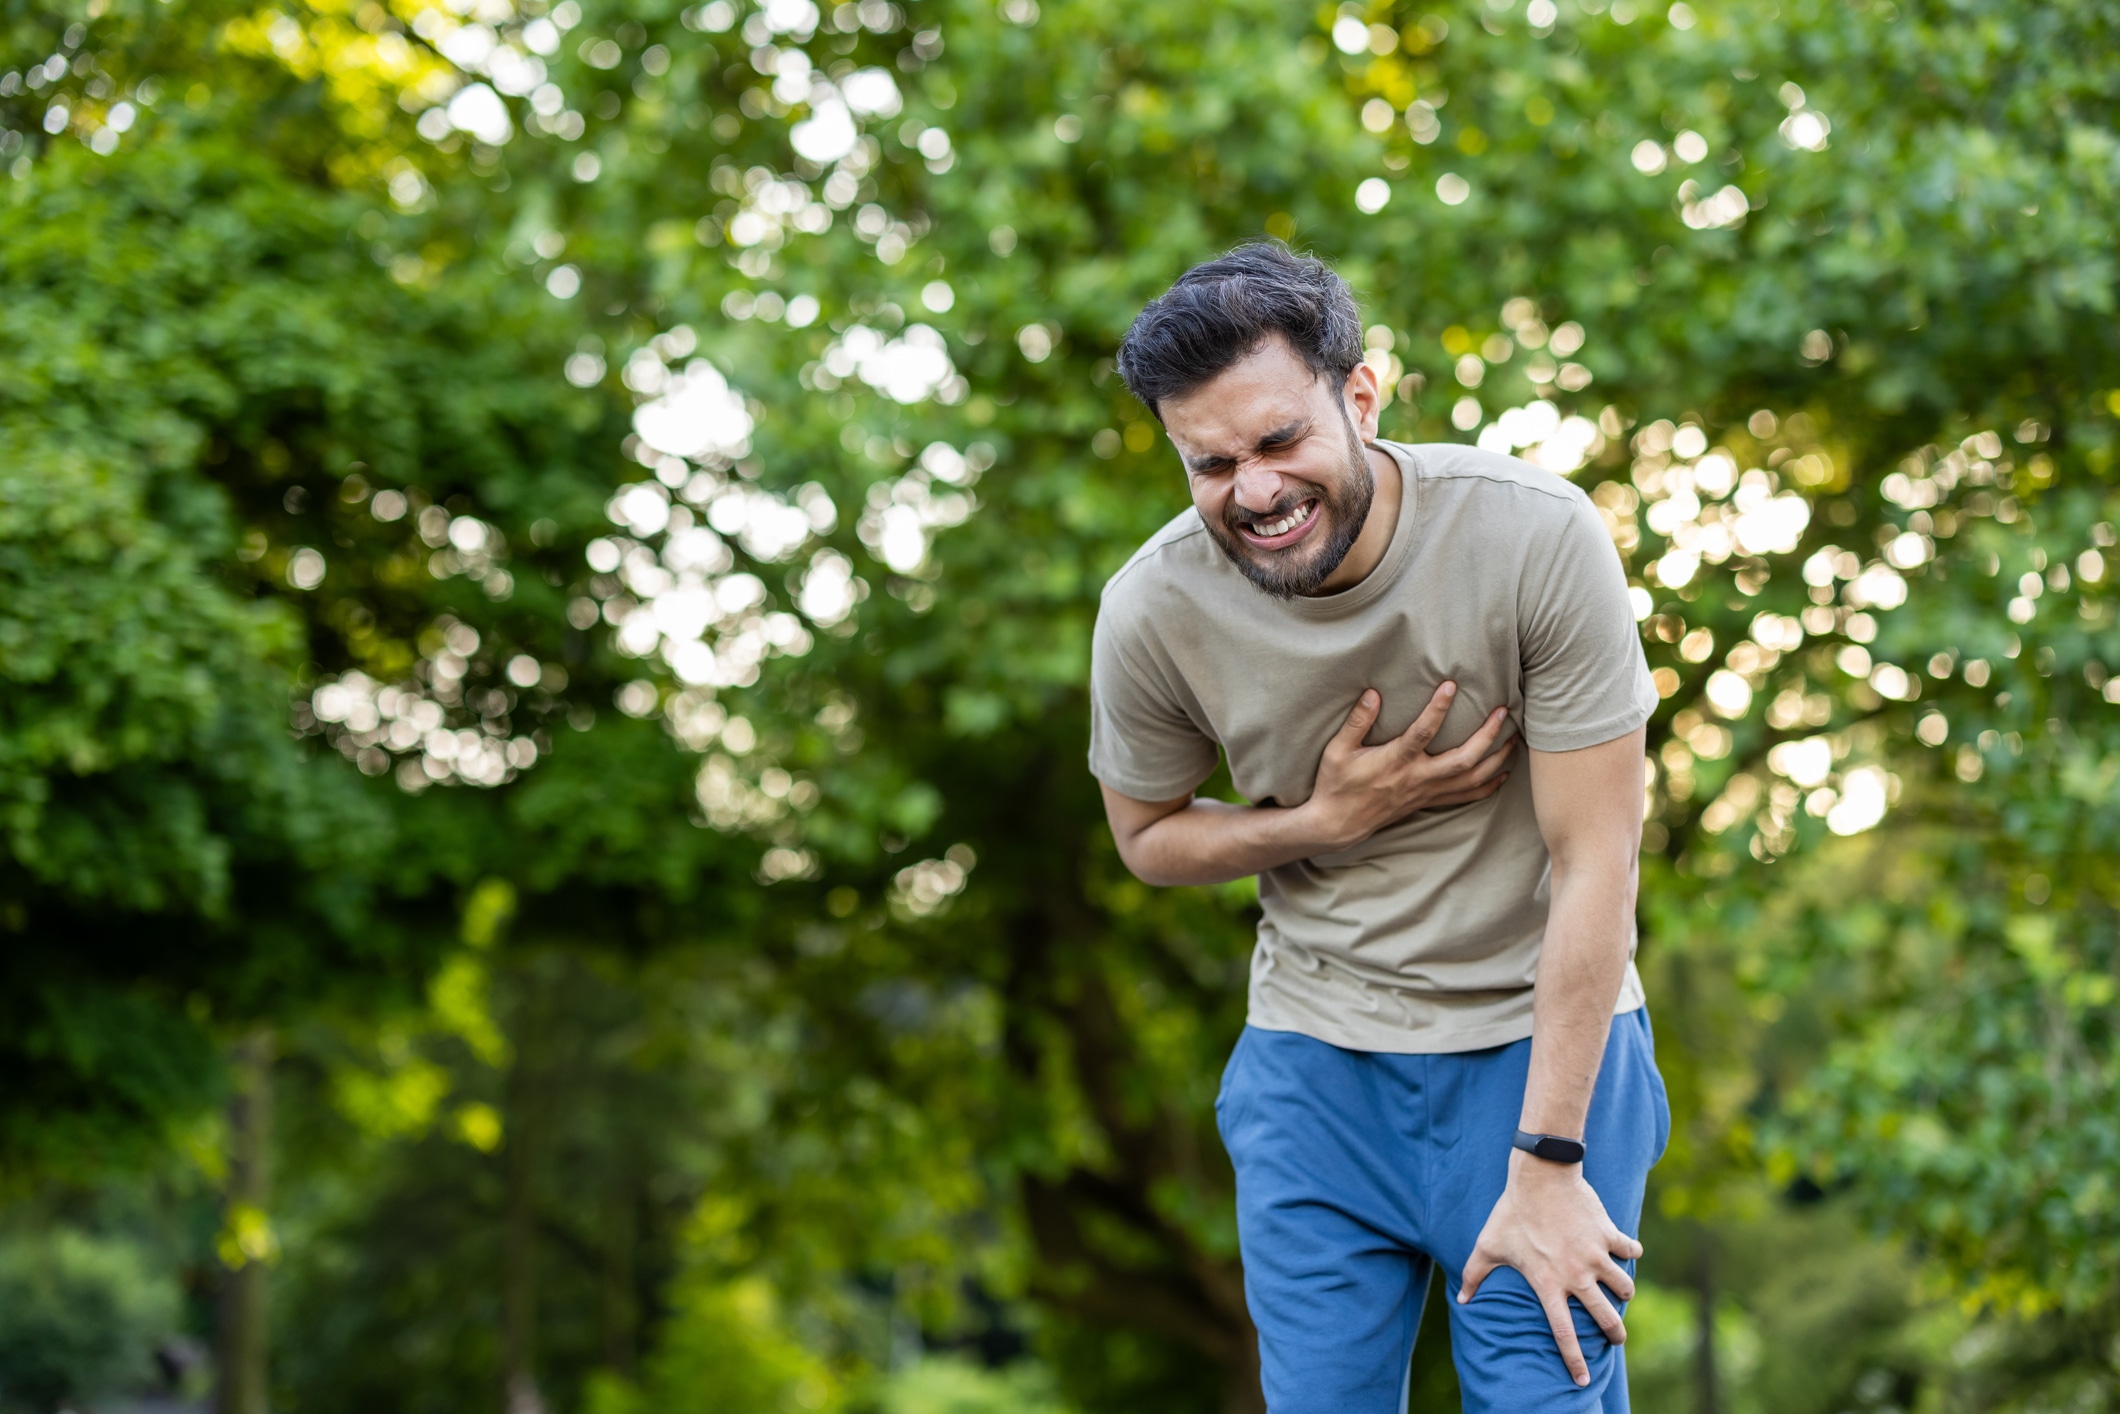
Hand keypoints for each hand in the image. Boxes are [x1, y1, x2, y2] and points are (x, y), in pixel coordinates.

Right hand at [1299, 683, 1513, 849]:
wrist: (1338, 824)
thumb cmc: (1336, 784)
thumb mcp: (1338, 751)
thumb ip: (1356, 722)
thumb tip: (1372, 693)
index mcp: (1395, 762)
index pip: (1422, 733)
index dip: (1437, 709)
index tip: (1450, 685)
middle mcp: (1417, 778)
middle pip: (1463, 759)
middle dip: (1487, 735)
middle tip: (1502, 711)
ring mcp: (1426, 792)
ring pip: (1472, 778)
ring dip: (1496, 758)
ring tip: (1514, 737)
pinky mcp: (1428, 801)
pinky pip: (1466, 796)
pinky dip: (1488, 785)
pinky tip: (1502, 772)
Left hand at [1457, 1153, 1641, 1386]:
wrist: (1540, 1177)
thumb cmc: (1511, 1212)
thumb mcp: (1487, 1245)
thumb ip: (1473, 1275)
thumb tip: (1461, 1300)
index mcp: (1548, 1283)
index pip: (1563, 1332)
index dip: (1574, 1360)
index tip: (1582, 1380)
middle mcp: (1576, 1275)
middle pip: (1605, 1318)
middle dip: (1615, 1335)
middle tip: (1616, 1339)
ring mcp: (1596, 1255)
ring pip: (1624, 1287)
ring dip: (1624, 1293)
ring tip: (1619, 1293)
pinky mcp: (1609, 1235)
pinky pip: (1630, 1250)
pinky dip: (1631, 1252)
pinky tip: (1626, 1251)